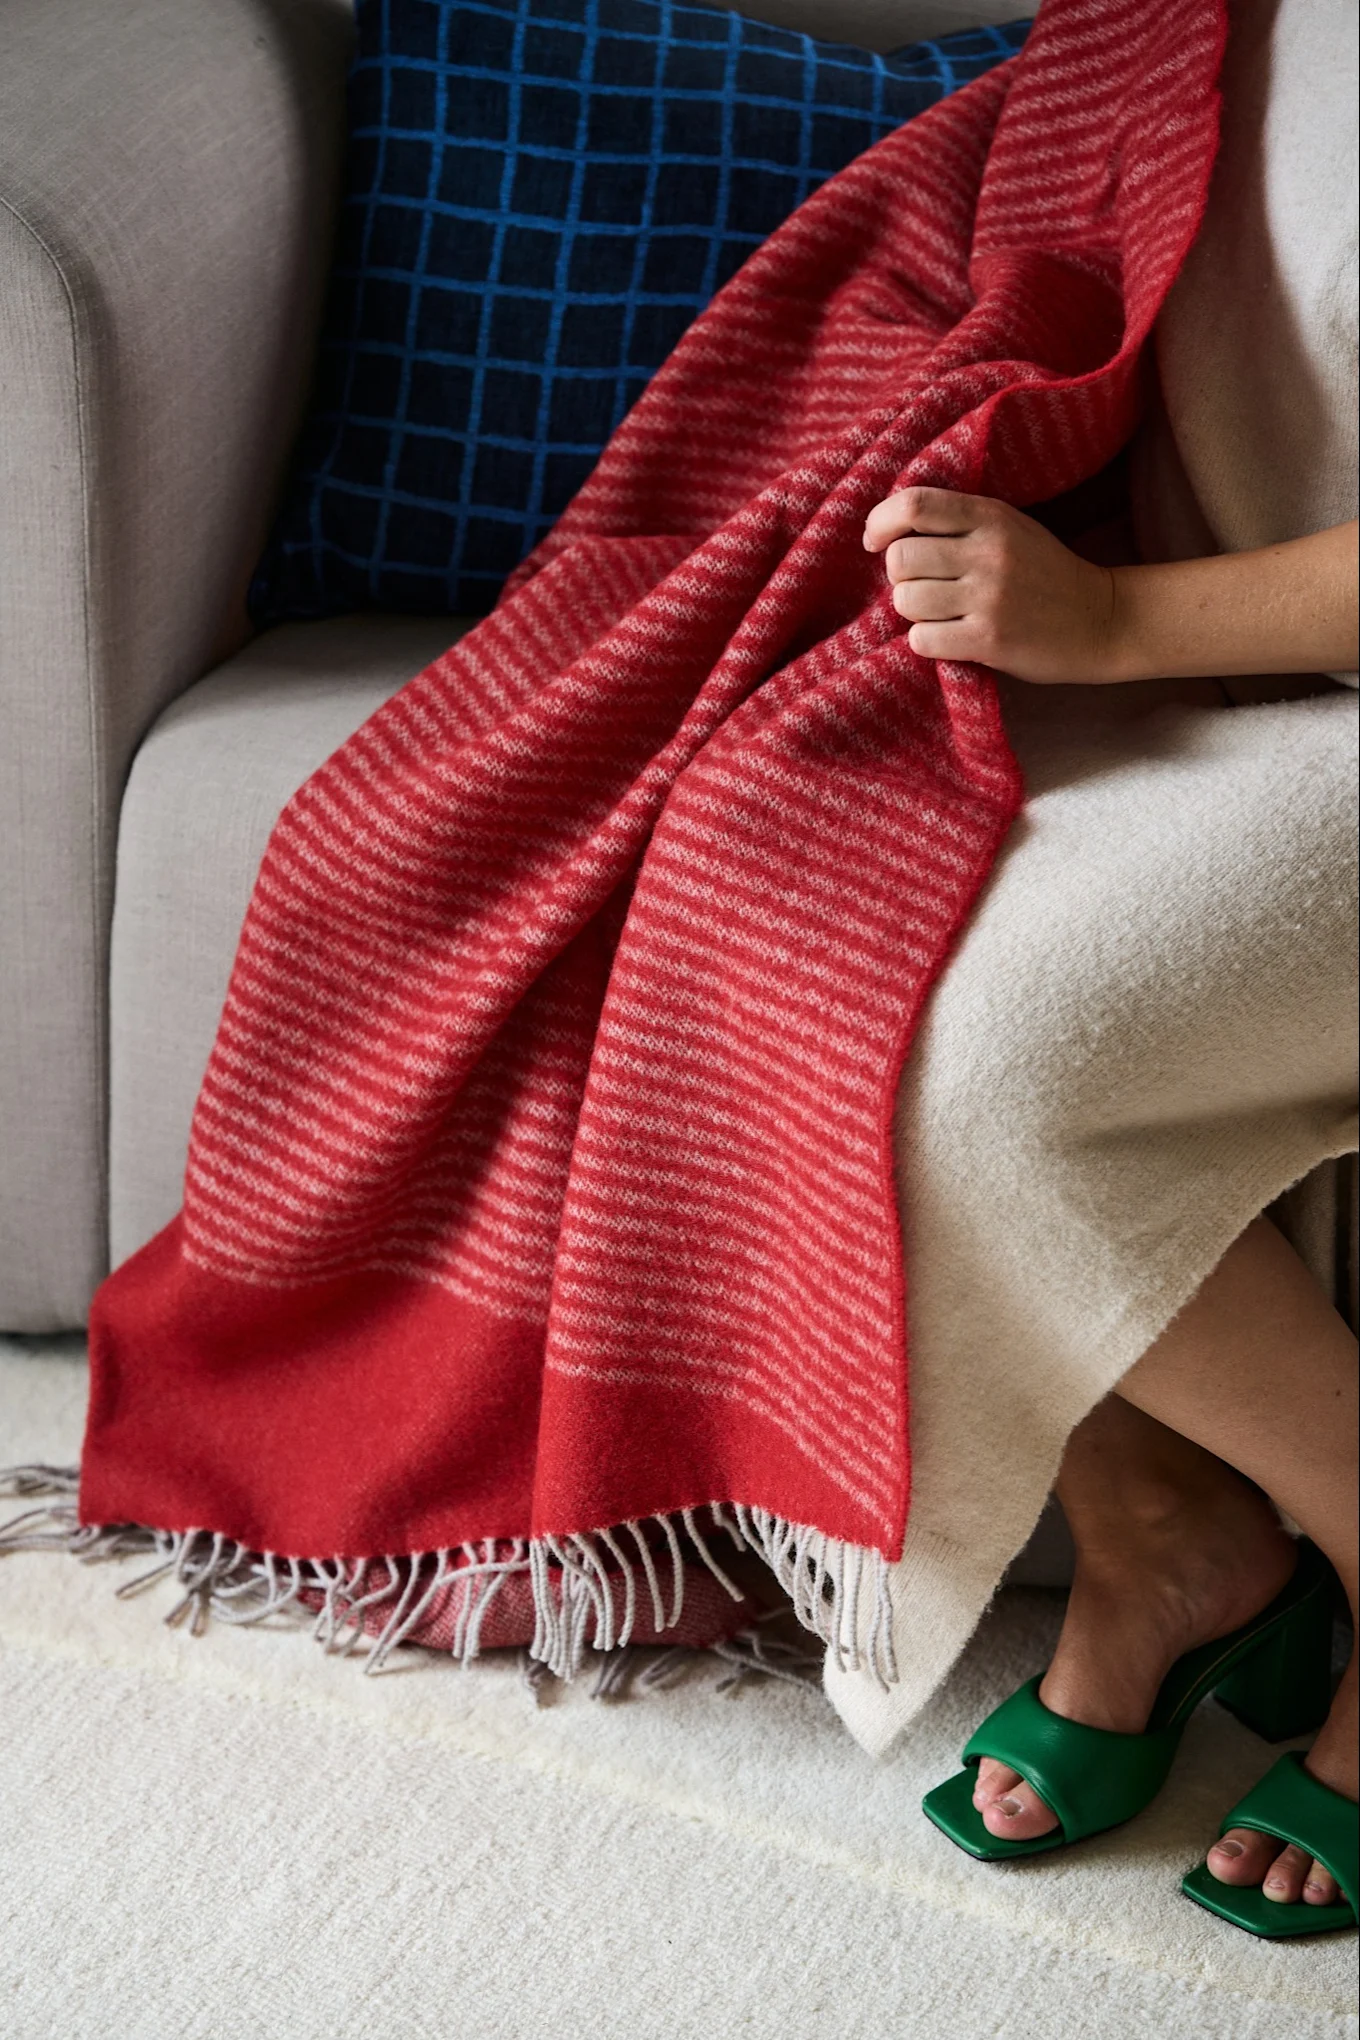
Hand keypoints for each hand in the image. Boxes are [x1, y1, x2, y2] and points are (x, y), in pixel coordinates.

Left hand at [864, 486, 1120, 684]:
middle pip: (901, 559)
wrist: (1102, 619)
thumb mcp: (1011, 528)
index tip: (876, 542)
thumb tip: (889, 532)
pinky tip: (949, 638)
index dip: (881, 523)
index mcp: (991, 516)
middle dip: (900, 578)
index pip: (914, 504)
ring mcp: (990, 597)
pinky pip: (923, 639)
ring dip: (913, 612)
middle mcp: (989, 552)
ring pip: (906, 601)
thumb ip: (960, 523)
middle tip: (921, 587)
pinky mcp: (990, 639)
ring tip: (940, 614)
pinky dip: (926, 641)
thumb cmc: (1046, 574)